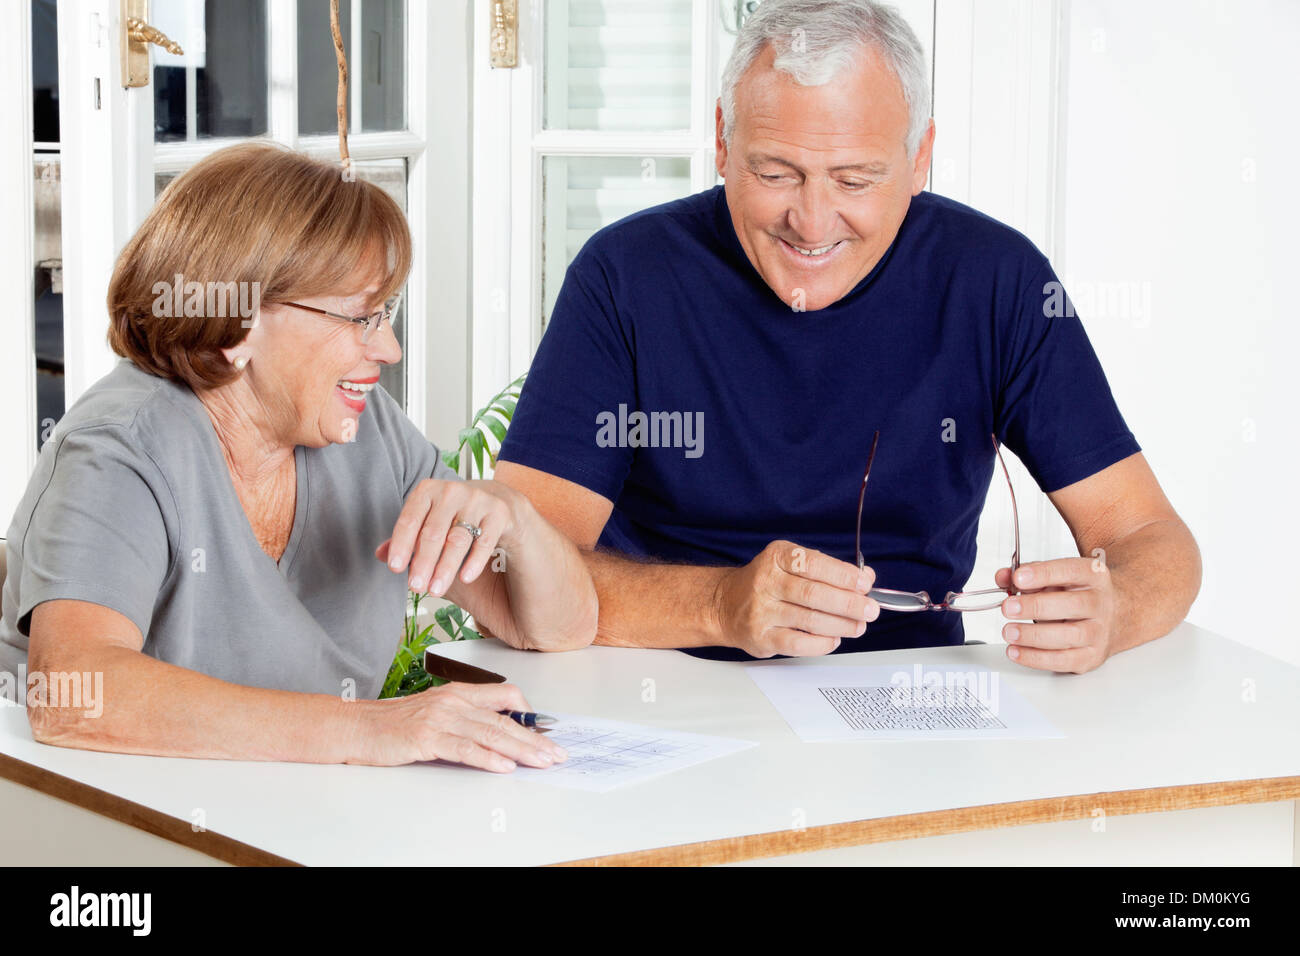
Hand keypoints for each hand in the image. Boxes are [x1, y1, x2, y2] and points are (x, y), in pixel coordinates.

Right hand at [357, 681, 567, 769]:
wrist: (355, 726)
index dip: (529, 714)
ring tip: (541, 761)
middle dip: (535, 738)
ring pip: (491, 733)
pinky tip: (504, 766)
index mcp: (457, 693)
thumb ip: (464, 721)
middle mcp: (452, 701)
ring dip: (521, 750)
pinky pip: (464, 748)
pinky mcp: (426, 738)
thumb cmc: (392, 724)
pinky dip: (488, 758)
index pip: (505, 696)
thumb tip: (497, 737)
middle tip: (556, 752)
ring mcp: (440, 718)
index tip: (547, 731)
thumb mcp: (434, 714)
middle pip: (504, 719)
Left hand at [376, 479, 526, 596]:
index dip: (401, 545)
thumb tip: (380, 554)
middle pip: (433, 532)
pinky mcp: (498, 513)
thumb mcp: (427, 521)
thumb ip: (406, 537)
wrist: (493, 501)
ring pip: (457, 539)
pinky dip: (473, 561)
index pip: (409, 520)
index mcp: (427, 491)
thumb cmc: (451, 515)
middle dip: (423, 562)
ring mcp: (476, 500)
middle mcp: (451, 491)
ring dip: (445, 567)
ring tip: (435, 590)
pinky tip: (465, 578)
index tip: (395, 569)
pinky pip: (484, 541)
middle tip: (415, 587)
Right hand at [712, 541, 878, 657]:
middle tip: (870, 610)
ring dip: (841, 625)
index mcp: (776, 557)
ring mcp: (761, 611)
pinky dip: (821, 643)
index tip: (863, 584)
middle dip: (848, 604)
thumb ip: (829, 570)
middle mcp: (766, 581)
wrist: (725, 605)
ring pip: (809, 620)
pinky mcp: (761, 637)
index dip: (842, 575)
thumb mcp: (793, 565)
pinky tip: (833, 639)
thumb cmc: (768, 583)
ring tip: (858, 626)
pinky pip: (798, 643)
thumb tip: (865, 578)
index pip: (813, 563)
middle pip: (814, 594)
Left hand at [996, 556, 1117, 672]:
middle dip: (1036, 606)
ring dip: (1034, 635)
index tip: (1018, 578)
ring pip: (1069, 636)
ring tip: (1009, 631)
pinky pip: (1063, 660)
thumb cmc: (1078, 593)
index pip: (1070, 571)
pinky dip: (1036, 658)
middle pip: (1073, 605)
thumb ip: (1028, 574)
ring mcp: (1099, 632)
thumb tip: (1003, 577)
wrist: (1115, 615)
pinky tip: (1016, 651)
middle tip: (1008, 607)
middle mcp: (1101, 603)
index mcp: (1093, 576)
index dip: (1043, 574)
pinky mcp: (1091, 656)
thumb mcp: (1056, 576)